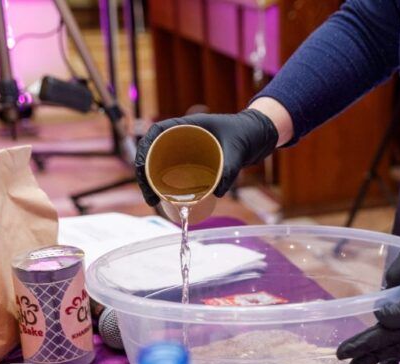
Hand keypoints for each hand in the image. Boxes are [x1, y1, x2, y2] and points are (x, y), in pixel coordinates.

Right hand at [134, 109, 278, 205]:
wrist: (257, 135)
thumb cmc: (245, 134)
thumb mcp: (237, 149)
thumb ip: (230, 168)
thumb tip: (218, 192)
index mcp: (187, 124)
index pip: (155, 134)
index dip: (143, 152)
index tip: (142, 172)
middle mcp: (182, 135)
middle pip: (153, 152)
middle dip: (144, 176)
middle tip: (150, 199)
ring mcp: (186, 148)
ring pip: (160, 164)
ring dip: (152, 183)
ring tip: (155, 203)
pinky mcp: (193, 160)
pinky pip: (173, 171)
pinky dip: (166, 184)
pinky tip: (166, 200)